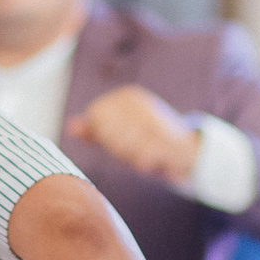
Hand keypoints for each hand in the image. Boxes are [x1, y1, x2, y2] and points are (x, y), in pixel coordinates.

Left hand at [67, 84, 201, 182]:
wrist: (188, 150)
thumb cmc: (148, 142)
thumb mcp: (118, 134)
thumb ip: (95, 130)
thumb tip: (71, 127)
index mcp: (126, 97)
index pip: (96, 118)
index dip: (104, 136)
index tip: (121, 139)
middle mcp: (140, 102)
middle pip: (107, 132)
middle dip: (119, 148)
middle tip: (136, 148)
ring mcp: (154, 117)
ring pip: (123, 145)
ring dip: (133, 156)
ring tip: (146, 152)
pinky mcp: (167, 137)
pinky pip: (141, 157)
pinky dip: (146, 162)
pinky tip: (155, 159)